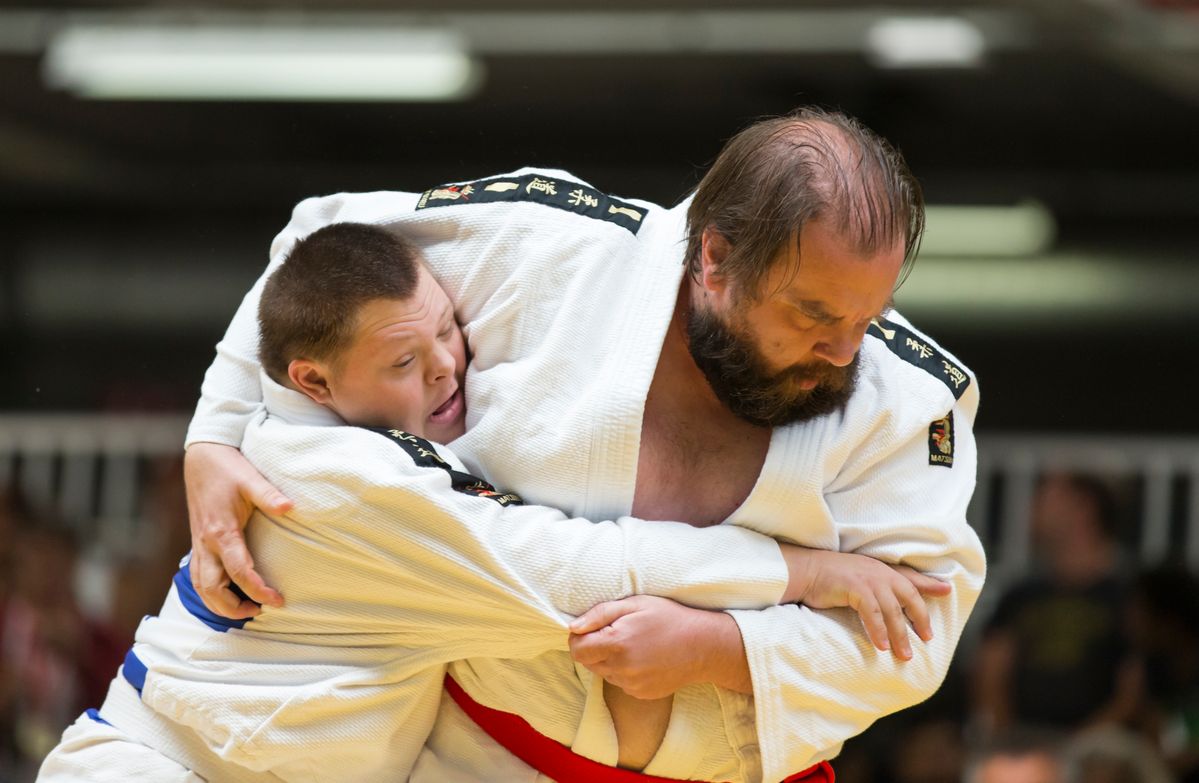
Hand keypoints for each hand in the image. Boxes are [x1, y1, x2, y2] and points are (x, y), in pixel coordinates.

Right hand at [184, 442, 290, 617]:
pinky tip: (228, 594)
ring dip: (218, 603)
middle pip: (211, 589)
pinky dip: (210, 592)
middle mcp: (205, 543)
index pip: (239, 571)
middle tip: (260, 610)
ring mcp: (199, 544)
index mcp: (221, 532)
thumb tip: (291, 507)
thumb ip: (269, 495)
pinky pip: (198, 575)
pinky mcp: (197, 542)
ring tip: (246, 608)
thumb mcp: (250, 479)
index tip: (278, 600)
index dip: (258, 589)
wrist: (202, 457)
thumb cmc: (228, 468)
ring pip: (200, 586)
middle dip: (232, 607)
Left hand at [568, 595, 747, 697]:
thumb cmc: (668, 618)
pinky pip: (620, 683)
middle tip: (618, 632)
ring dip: (610, 659)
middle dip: (595, 647)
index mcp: (617, 643)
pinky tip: (643, 658)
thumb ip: (600, 614)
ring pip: (603, 673)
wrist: (703, 646)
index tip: (592, 628)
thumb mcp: (635, 604)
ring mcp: (631, 684)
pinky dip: (624, 671)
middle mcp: (622, 668)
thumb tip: (573, 627)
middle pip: (588, 661)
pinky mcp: (640, 693)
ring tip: (633, 644)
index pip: (577, 649)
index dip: (579, 636)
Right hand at [782, 545, 950, 659]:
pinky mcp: (855, 587)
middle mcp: (878, 572)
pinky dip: (878, 630)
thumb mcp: (855, 579)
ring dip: (900, 634)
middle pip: (908, 595)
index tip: (947, 590)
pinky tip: (881, 646)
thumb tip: (885, 606)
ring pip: (892, 609)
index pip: (909, 577)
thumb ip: (874, 588)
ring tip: (904, 655)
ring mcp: (867, 579)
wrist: (803, 569)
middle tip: (927, 638)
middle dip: (920, 618)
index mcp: (879, 569)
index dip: (929, 584)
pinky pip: (872, 613)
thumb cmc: (826, 577)